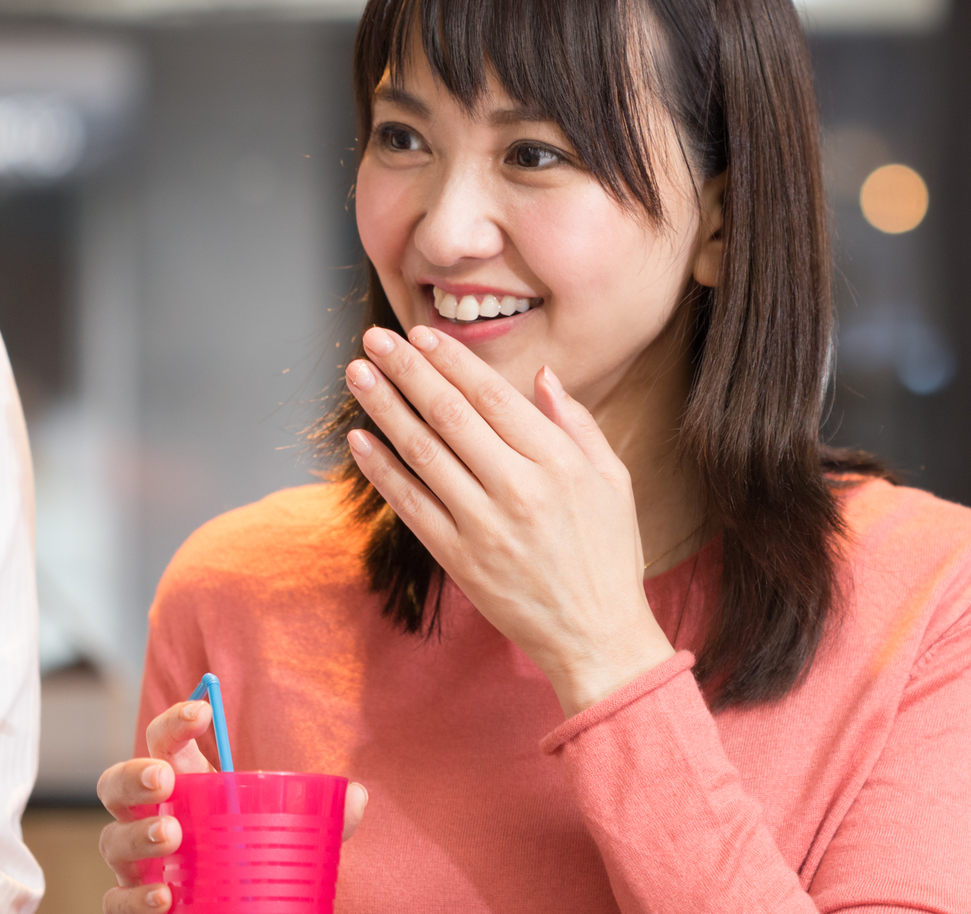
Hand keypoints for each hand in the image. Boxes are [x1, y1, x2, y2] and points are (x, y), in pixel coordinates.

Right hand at [97, 701, 367, 913]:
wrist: (245, 908)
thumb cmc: (259, 854)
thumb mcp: (295, 828)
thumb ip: (327, 813)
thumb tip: (357, 797)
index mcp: (187, 784)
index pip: (166, 742)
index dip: (176, 722)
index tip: (202, 712)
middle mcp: (152, 817)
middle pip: (117, 785)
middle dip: (134, 776)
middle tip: (165, 781)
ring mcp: (137, 862)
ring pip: (112, 841)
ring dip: (136, 835)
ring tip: (171, 835)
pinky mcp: (133, 903)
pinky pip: (116, 900)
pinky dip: (134, 898)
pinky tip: (164, 897)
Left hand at [344, 325, 675, 716]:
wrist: (597, 636)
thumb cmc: (610, 553)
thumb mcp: (613, 479)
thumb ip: (576, 423)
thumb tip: (542, 376)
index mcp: (558, 462)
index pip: (493, 396)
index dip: (451, 361)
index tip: (420, 334)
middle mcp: (519, 488)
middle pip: (449, 415)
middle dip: (407, 370)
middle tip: (375, 338)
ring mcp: (484, 525)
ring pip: (422, 453)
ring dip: (385, 409)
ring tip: (358, 374)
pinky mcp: (459, 559)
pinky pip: (410, 505)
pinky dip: (382, 470)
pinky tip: (360, 439)